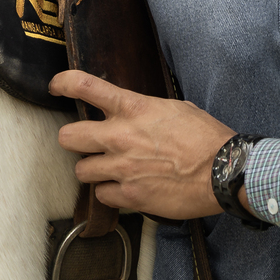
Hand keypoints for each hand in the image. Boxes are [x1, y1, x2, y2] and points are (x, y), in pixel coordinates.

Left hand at [51, 70, 235, 218]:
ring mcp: (122, 168)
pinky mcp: (129, 196)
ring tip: (109, 169)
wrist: (222, 171)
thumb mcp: (174, 109)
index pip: (85, 87)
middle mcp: (120, 137)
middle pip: (68, 136)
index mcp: (133, 108)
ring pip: (81, 170)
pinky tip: (126, 188)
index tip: (56, 87)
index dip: (63, 83)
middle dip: (73, 139)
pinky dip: (111, 193)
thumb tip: (134, 113)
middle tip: (85, 143)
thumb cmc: (205, 137)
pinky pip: (102, 196)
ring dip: (93, 169)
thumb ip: (145, 111)